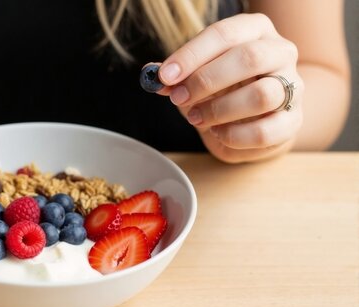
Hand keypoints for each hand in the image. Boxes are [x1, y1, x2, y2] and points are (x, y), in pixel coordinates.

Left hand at [156, 13, 303, 162]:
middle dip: (206, 80)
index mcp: (255, 30)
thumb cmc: (224, 88)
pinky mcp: (293, 121)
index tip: (165, 75)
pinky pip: (266, 131)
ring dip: (220, 110)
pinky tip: (217, 133)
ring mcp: (293, 87)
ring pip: (262, 95)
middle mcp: (280, 52)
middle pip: (250, 58)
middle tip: (179, 98)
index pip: (225, 34)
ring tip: (197, 118)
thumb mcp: (197, 75)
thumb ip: (176, 76)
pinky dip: (234, 136)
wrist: (256, 117)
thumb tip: (154, 77)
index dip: (192, 55)